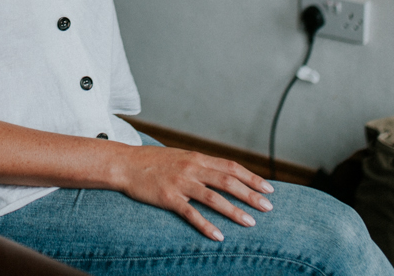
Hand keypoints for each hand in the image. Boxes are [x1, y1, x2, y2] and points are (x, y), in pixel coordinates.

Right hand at [117, 145, 275, 240]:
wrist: (124, 164)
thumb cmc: (153, 162)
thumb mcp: (180, 157)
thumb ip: (201, 165)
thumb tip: (223, 175)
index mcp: (197, 158)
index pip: (231, 167)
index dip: (251, 177)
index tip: (269, 188)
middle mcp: (192, 168)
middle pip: (228, 181)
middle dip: (250, 194)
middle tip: (268, 206)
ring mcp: (180, 182)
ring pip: (213, 197)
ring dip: (234, 211)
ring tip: (251, 222)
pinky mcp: (168, 197)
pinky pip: (191, 213)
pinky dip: (206, 225)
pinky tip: (219, 236)